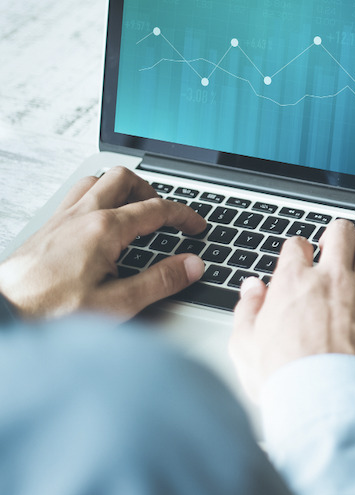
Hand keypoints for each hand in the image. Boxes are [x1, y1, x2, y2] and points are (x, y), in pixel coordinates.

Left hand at [0, 166, 205, 319]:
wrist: (3, 314)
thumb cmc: (50, 312)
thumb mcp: (116, 304)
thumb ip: (159, 281)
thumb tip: (191, 266)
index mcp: (105, 229)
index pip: (156, 209)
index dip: (184, 215)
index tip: (195, 226)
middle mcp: (82, 215)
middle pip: (124, 179)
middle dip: (151, 191)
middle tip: (163, 213)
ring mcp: (61, 218)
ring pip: (96, 181)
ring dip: (120, 189)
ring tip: (132, 209)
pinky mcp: (47, 228)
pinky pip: (75, 196)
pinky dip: (96, 198)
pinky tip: (97, 222)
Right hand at [229, 220, 354, 401]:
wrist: (326, 403)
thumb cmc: (287, 381)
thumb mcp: (245, 346)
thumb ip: (247, 310)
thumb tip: (251, 289)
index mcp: (294, 284)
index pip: (296, 246)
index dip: (297, 249)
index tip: (300, 256)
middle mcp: (332, 280)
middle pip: (340, 234)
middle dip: (336, 234)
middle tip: (334, 243)